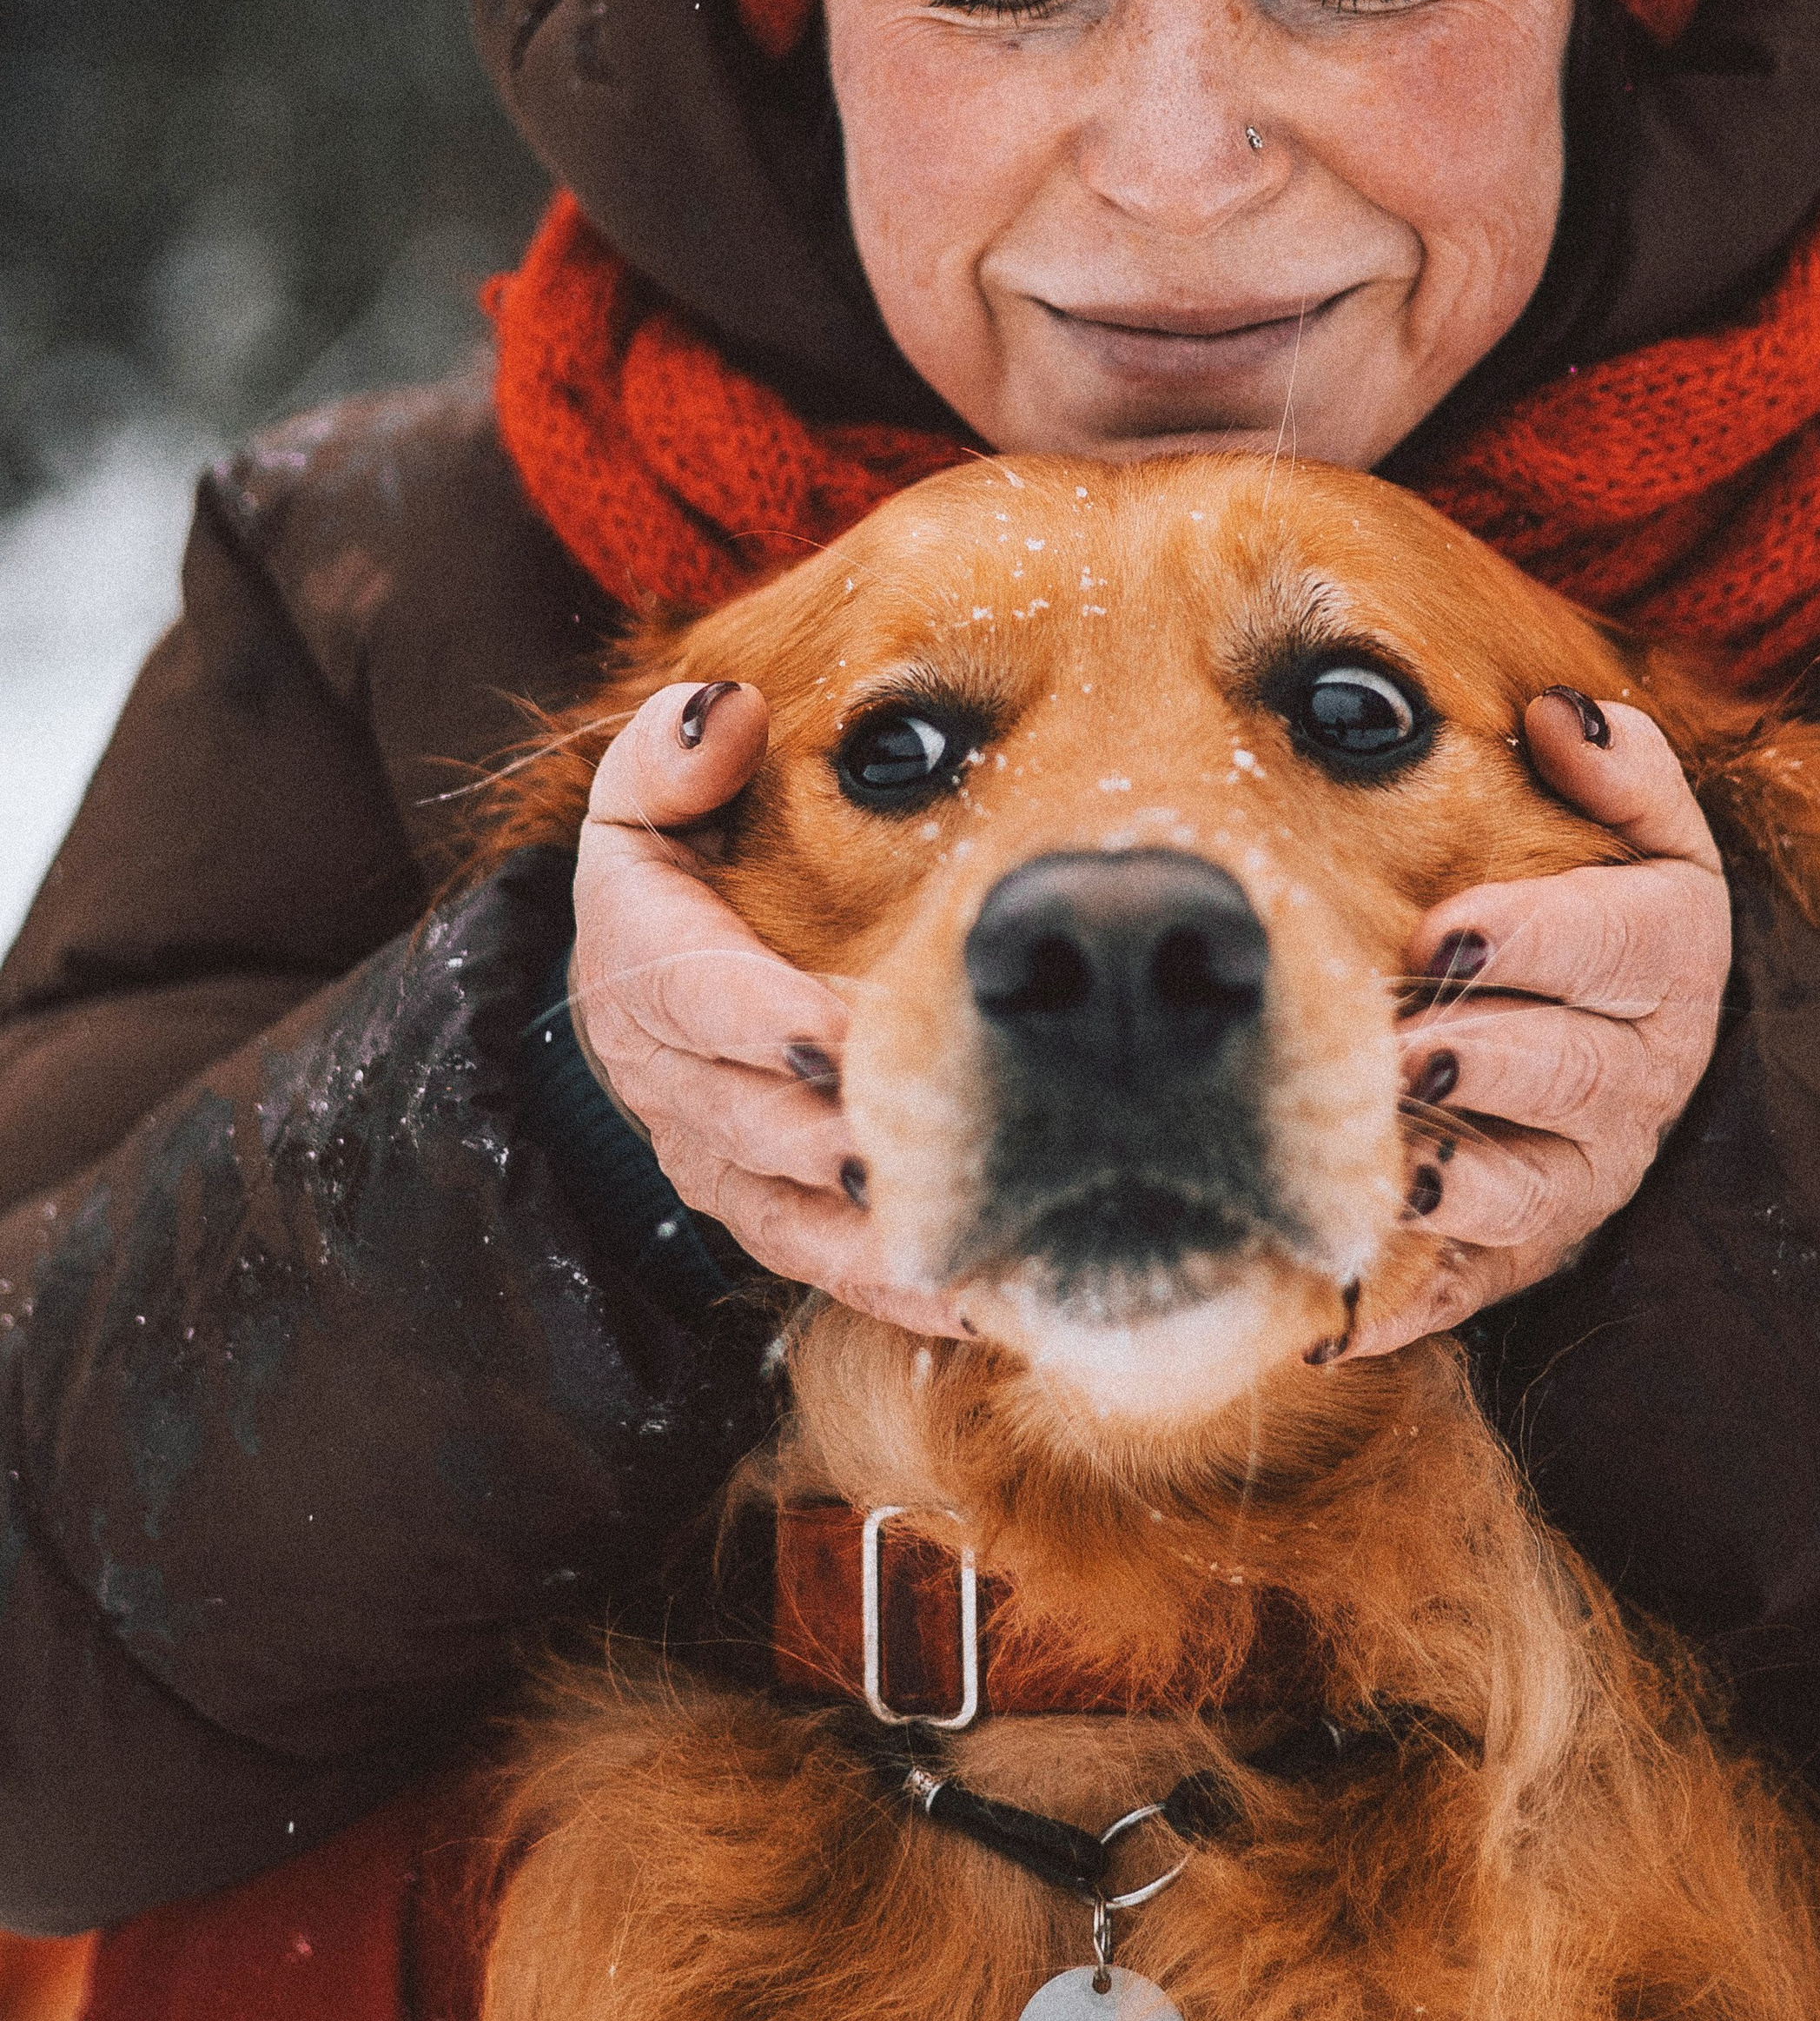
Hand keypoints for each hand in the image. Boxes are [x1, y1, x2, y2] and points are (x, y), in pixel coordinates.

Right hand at [570, 680, 966, 1334]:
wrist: (635, 990)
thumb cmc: (670, 874)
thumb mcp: (644, 798)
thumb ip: (671, 754)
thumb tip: (728, 717)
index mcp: (647, 968)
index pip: (700, 999)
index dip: (766, 1019)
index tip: (838, 1033)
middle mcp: (676, 1083)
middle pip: (754, 1123)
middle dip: (836, 1138)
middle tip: (928, 1141)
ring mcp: (721, 1164)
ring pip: (793, 1215)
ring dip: (879, 1233)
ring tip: (975, 1242)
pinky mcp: (767, 1216)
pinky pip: (827, 1268)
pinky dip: (900, 1292)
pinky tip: (983, 1303)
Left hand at [1344, 688, 1731, 1358]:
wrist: (1624, 1056)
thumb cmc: (1603, 921)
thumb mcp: (1647, 838)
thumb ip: (1623, 768)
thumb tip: (1555, 717)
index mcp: (1669, 964)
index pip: (1626, 941)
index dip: (1537, 935)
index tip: (1446, 927)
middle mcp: (1636, 1084)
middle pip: (1569, 1072)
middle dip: (1481, 1058)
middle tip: (1399, 1049)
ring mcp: (1577, 1186)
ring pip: (1525, 1195)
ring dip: (1447, 1180)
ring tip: (1377, 1157)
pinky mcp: (1514, 1265)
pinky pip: (1460, 1294)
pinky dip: (1394, 1305)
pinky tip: (1321, 1314)